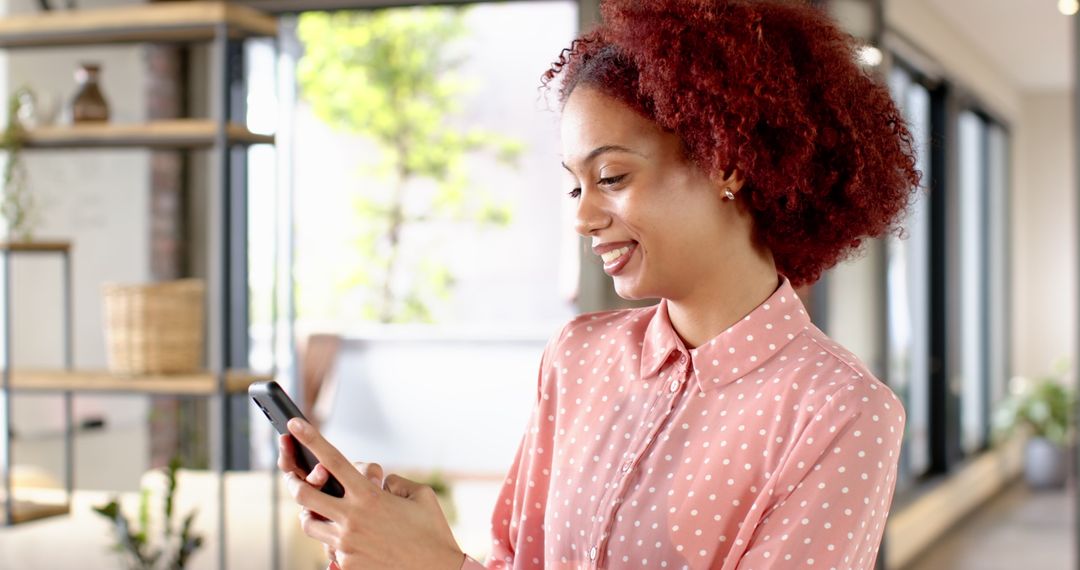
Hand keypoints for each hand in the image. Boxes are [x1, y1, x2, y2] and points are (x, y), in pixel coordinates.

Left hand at [277, 419, 464, 569]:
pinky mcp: (346, 564)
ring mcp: (345, 543)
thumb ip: (396, 482)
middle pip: (305, 494)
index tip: (295, 423)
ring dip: (311, 513)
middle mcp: (352, 518)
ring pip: (309, 523)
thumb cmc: (432, 532)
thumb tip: (382, 484)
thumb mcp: (420, 495)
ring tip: (320, 511)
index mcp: (369, 496)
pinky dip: (336, 540)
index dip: (311, 438)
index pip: (333, 460)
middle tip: (292, 476)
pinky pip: (330, 547)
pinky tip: (353, 540)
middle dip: (293, 481)